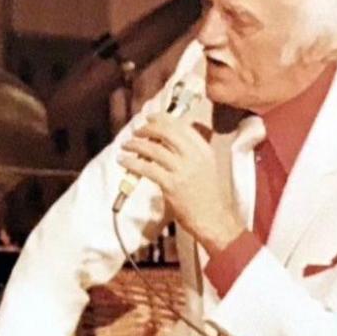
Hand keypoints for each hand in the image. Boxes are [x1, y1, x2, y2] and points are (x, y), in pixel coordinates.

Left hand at [118, 113, 244, 251]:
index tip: (150, 117)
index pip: (181, 126)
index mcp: (203, 150)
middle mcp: (195, 156)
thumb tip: (164, 139)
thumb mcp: (204, 166)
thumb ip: (189, 152)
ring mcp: (183, 170)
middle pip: (167, 132)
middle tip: (136, 131)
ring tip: (126, 145)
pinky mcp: (172, 185)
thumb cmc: (206, 194)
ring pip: (154, 149)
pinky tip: (124, 161)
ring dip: (136, 145)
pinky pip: (147, 168)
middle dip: (148, 128)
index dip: (162, 118)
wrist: (212, 218)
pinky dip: (132, 162)